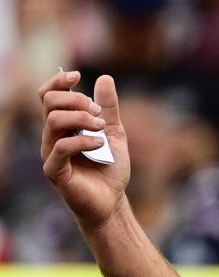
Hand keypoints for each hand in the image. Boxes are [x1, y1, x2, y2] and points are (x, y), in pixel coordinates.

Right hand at [39, 71, 129, 230]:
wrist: (112, 201)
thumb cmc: (109, 169)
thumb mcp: (114, 133)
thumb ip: (109, 109)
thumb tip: (105, 78)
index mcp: (62, 126)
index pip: (47, 95)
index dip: (58, 81)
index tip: (77, 75)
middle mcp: (51, 136)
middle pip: (49, 102)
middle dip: (76, 99)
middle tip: (99, 113)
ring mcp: (50, 153)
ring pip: (53, 121)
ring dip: (81, 118)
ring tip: (101, 128)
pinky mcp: (55, 171)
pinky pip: (61, 147)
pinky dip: (83, 140)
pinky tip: (100, 145)